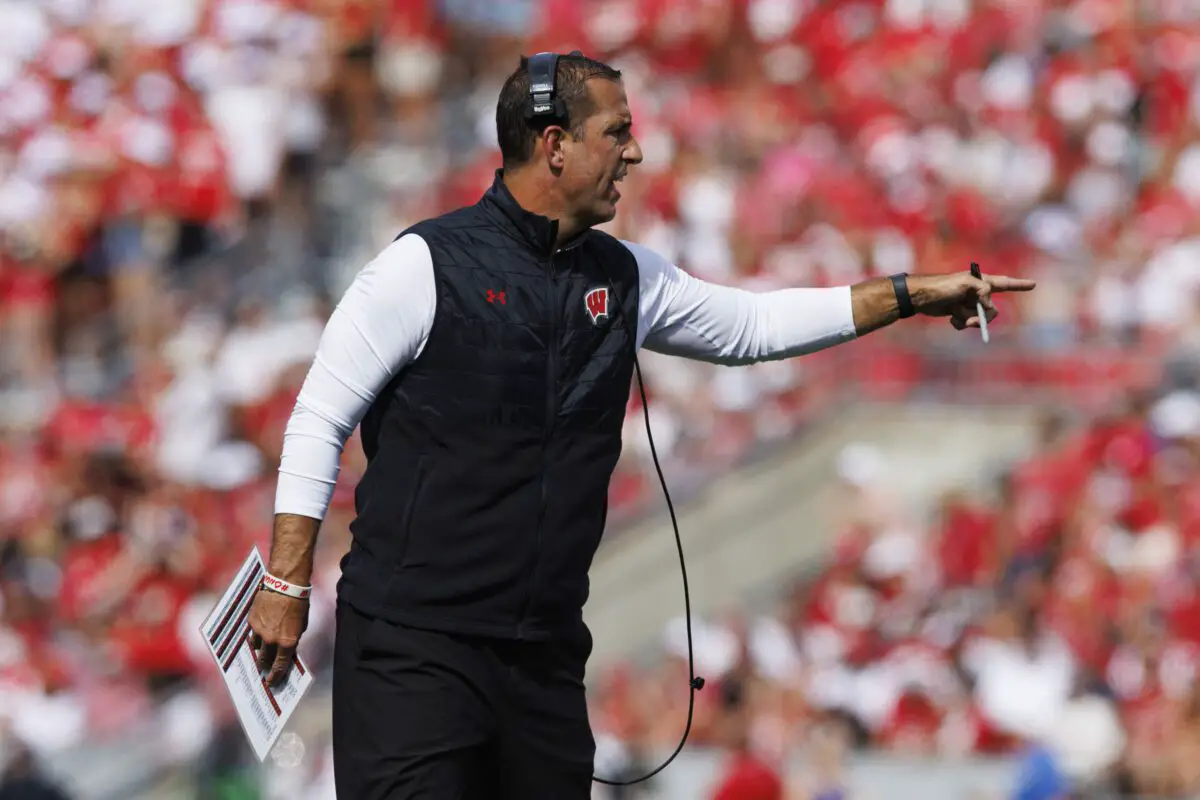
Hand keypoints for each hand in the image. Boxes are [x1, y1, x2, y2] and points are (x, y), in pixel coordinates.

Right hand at [247, 586, 309, 686]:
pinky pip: (252, 635)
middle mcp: (272, 640)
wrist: (285, 584)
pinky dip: (256, 637)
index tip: (271, 682)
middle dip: (266, 666)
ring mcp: (260, 632)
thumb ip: (294, 638)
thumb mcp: (302, 624)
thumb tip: (288, 648)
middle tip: (266, 670)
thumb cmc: (299, 603)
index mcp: (287, 642)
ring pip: (256, 649)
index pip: (280, 666)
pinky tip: (258, 636)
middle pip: (265, 660)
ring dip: (260, 652)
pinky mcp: (252, 622)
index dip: (275, 676)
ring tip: (262, 652)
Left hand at [908, 272, 1035, 330]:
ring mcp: (968, 304)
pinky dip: (960, 323)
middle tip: (972, 319)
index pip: (1005, 283)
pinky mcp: (958, 312)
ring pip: (978, 319)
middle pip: (992, 310)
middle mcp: (977, 293)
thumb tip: (988, 308)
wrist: (921, 297)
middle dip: (983, 317)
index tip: (1033, 284)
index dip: (1019, 285)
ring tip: (956, 314)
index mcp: (982, 282)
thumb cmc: (942, 286)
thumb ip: (983, 292)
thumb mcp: (966, 284)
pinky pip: (966, 324)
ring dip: (968, 320)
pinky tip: (950, 318)